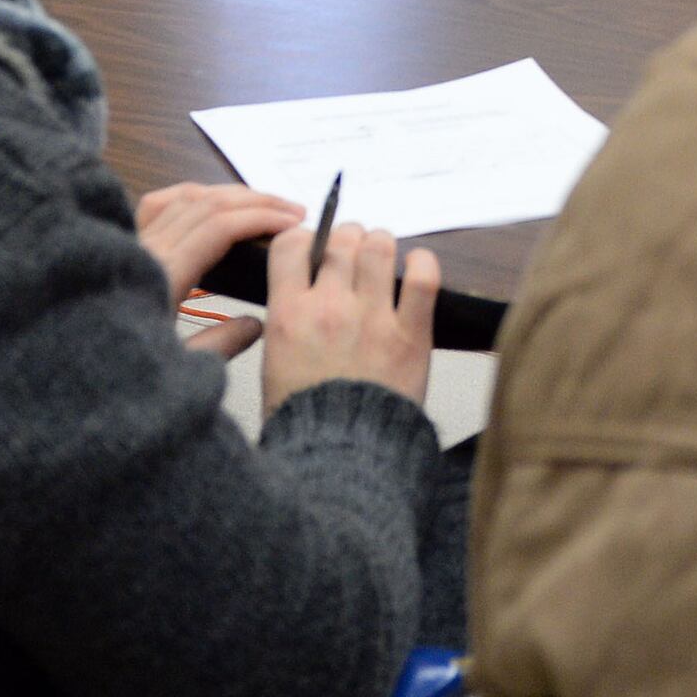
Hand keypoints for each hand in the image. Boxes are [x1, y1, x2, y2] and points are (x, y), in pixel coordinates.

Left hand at [134, 183, 304, 359]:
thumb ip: (220, 343)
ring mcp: (129, 244)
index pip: (217, 227)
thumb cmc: (117, 374)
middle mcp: (144, 249)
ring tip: (260, 205)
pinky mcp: (118, 247)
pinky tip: (207, 202)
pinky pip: (157, 205)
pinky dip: (189, 196)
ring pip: (182, 197)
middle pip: (204, 204)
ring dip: (226, 196)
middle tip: (292, 210)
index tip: (293, 224)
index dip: (259, 218)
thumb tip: (257, 323)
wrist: (64, 374)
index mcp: (161, 274)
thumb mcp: (176, 369)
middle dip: (253, 201)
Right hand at [259, 221, 438, 412]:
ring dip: (381, 244)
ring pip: (379, 246)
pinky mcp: (411, 334)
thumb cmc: (308, 421)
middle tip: (352, 254)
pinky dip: (423, 262)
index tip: (313, 246)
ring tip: (382, 256)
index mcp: (287, 315)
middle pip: (340, 239)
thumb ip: (286, 321)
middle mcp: (328, 307)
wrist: (342, 459)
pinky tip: (417, 265)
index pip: (290, 244)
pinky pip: (423, 277)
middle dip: (347, 238)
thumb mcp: (273, 365)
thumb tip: (300, 292)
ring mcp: (372, 317)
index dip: (304, 237)